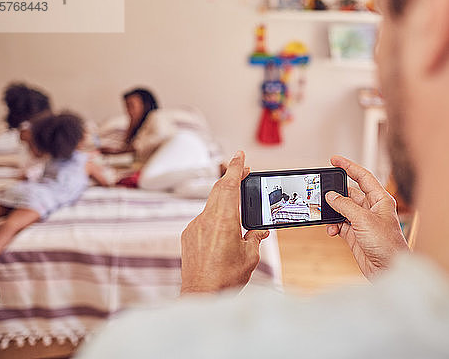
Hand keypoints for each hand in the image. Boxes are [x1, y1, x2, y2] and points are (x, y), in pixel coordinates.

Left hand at [180, 151, 269, 293]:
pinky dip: (216, 218)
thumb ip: (255, 238)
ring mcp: (195, 227)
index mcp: (224, 220)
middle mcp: (206, 219)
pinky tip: (225, 231)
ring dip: (225, 200)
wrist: (202, 295)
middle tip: (244, 170)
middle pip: (219, 190)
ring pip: (211, 205)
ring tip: (238, 205)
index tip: (240, 155)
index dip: (236, 167)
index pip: (229, 185)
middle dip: (232, 177)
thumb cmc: (227, 278)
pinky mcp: (188, 236)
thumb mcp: (250, 256)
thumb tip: (260, 231)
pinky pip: (204, 219)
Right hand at [325, 156, 407, 279]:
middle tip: (322, 192)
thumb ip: (345, 206)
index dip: (348, 166)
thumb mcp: (363, 220)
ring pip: (342, 210)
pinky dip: (333, 226)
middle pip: (350, 194)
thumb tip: (331, 196)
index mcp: (380, 199)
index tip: (334, 160)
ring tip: (325, 216)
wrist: (389, 270)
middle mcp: (372, 209)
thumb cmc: (387, 244)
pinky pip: (340, 225)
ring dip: (333, 213)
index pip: (363, 177)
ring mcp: (363, 222)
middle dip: (336, 194)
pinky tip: (331, 231)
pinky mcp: (356, 235)